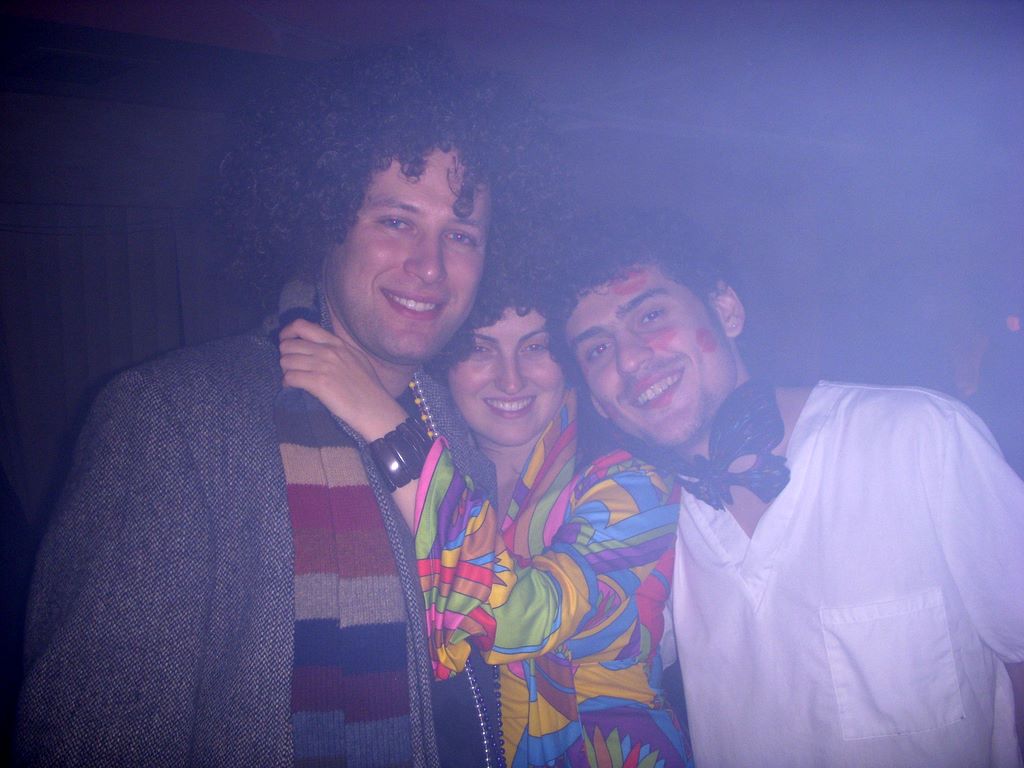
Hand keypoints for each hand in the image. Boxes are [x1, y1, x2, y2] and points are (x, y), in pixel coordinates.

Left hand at [278, 319, 406, 440]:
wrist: (374, 407)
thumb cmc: (368, 386)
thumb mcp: (356, 357)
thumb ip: (337, 348)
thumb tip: (319, 344)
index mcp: (336, 342)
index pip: (302, 326)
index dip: (288, 333)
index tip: (287, 342)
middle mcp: (328, 350)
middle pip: (289, 344)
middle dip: (285, 355)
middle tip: (291, 366)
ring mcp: (322, 366)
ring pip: (286, 361)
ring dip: (286, 370)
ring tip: (293, 378)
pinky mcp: (318, 383)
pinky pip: (290, 377)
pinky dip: (287, 382)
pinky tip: (293, 387)